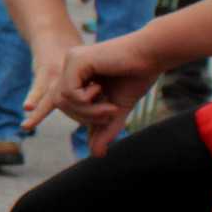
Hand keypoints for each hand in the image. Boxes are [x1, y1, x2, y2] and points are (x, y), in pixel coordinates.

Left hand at [23, 29, 161, 156]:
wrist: (151, 56)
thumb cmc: (136, 77)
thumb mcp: (117, 109)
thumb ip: (104, 129)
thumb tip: (96, 155)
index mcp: (77, 74)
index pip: (64, 103)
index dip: (69, 115)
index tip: (63, 122)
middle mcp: (70, 66)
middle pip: (61, 104)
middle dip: (84, 117)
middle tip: (109, 115)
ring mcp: (71, 60)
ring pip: (62, 99)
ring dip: (87, 111)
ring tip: (110, 108)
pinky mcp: (76, 59)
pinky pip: (69, 92)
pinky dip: (86, 101)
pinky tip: (102, 92)